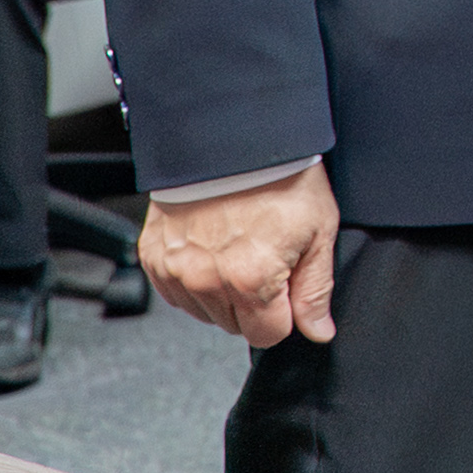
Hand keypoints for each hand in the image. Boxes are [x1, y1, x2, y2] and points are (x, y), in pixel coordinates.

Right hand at [139, 164, 340, 347]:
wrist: (235, 137)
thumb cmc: (281, 176)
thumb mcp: (318, 231)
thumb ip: (315, 290)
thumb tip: (317, 331)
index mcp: (251, 280)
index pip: (267, 335)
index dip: (283, 312)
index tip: (286, 284)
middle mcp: (206, 279)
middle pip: (235, 324)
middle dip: (255, 301)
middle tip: (264, 256)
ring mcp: (175, 268)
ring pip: (204, 310)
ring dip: (222, 290)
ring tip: (238, 245)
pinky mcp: (154, 254)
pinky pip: (176, 290)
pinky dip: (194, 276)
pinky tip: (213, 246)